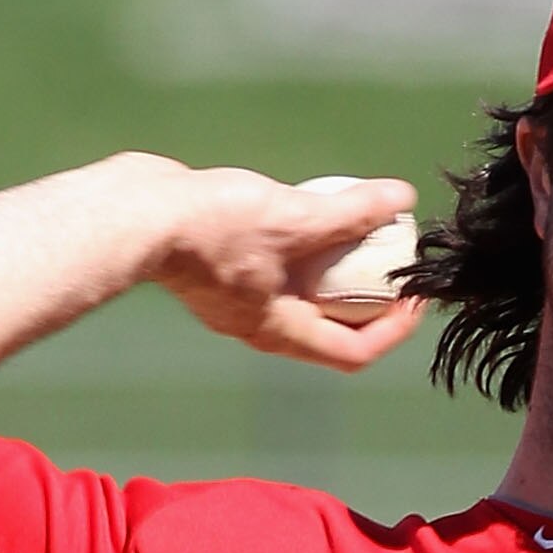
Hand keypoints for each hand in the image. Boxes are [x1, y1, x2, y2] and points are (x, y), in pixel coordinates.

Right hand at [151, 167, 427, 371]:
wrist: (136, 216)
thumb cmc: (212, 228)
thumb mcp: (294, 216)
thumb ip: (350, 212)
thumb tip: (401, 198)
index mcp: (282, 331)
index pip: (355, 353)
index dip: (395, 330)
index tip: (415, 296)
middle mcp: (261, 326)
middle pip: (332, 329)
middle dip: (369, 299)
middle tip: (394, 261)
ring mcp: (237, 301)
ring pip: (300, 297)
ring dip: (333, 271)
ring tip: (356, 229)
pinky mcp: (219, 271)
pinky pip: (272, 269)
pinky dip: (297, 248)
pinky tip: (305, 208)